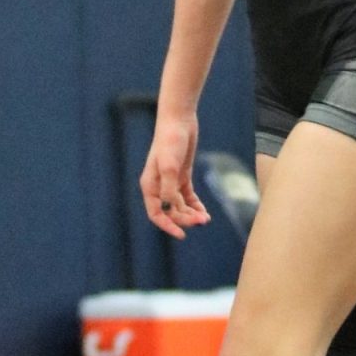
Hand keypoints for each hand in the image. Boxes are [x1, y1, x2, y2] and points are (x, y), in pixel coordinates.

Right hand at [140, 114, 209, 239]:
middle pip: (170, 211)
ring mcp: (170, 181)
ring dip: (191, 214)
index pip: (156, 214)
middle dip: (185, 219)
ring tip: (206, 219)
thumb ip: (169, 188)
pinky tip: (204, 211)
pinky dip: (195, 205)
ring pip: (180, 206)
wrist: (179, 120)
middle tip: (202, 221)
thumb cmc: (170, 141)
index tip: (182, 234)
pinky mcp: (182, 175)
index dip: (168, 225)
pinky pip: (187, 197)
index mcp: (149, 186)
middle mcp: (158, 186)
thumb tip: (171, 208)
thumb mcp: (169, 166)